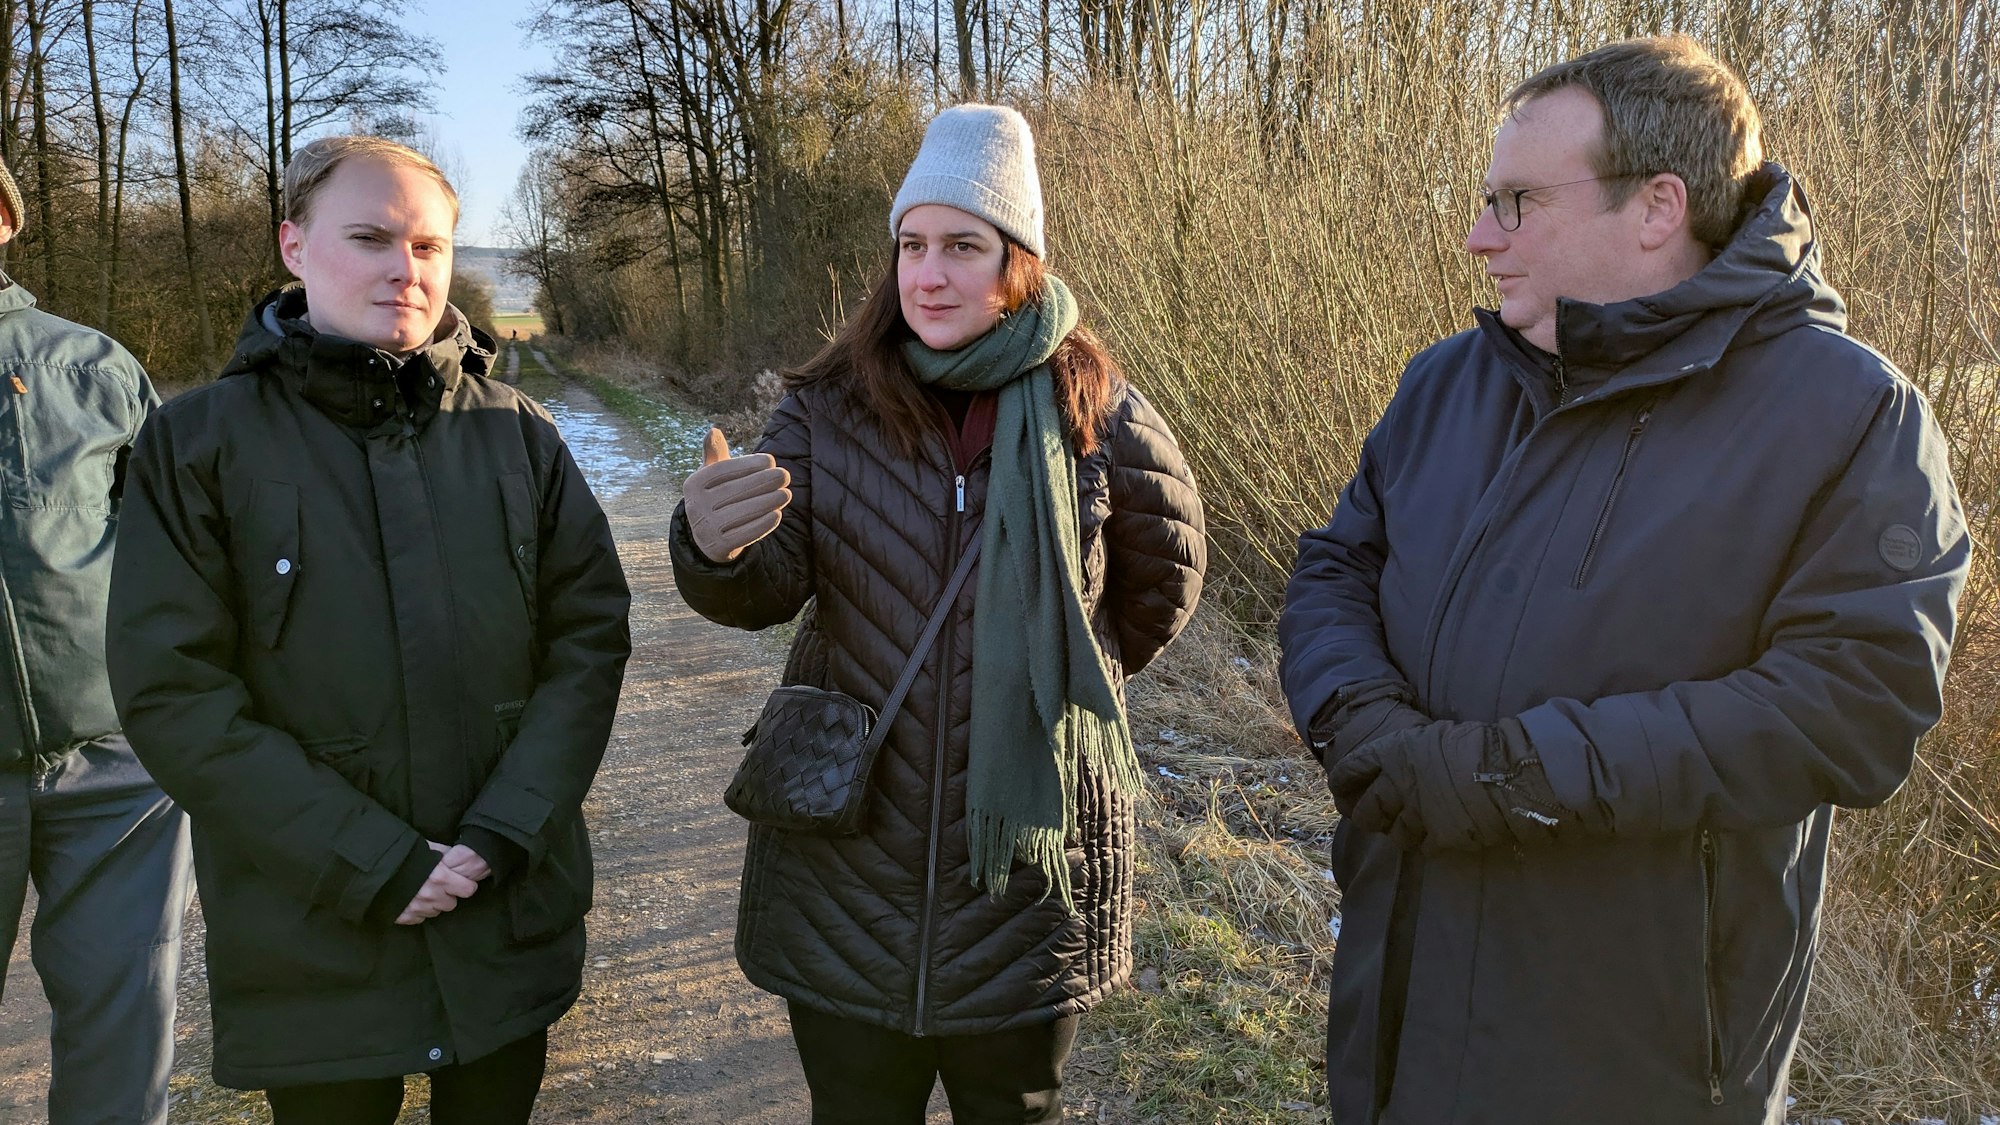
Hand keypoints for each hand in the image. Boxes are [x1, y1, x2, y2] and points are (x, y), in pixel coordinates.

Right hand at [393, 841, 481, 924]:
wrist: (374, 865)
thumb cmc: (404, 853)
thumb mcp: (429, 848)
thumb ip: (446, 855)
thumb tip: (461, 858)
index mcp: (441, 877)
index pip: (468, 890)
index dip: (465, 885)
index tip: (460, 882)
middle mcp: (431, 895)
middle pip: (451, 903)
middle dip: (446, 895)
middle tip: (437, 886)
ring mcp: (417, 908)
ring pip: (435, 912)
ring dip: (432, 904)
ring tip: (421, 891)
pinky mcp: (404, 916)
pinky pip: (419, 918)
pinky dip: (417, 911)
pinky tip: (410, 899)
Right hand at [684, 426, 789, 562]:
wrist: (710, 538)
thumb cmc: (718, 497)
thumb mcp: (713, 476)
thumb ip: (715, 455)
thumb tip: (713, 431)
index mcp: (693, 485)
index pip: (722, 471)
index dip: (748, 464)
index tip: (771, 460)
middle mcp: (695, 506)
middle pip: (734, 492)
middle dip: (763, 482)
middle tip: (785, 475)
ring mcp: (705, 528)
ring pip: (742, 513)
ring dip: (767, 502)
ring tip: (786, 494)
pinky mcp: (718, 547)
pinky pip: (744, 534)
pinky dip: (762, 525)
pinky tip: (777, 514)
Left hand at [1330, 719, 1562, 852]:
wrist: (1510, 770)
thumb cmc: (1480, 744)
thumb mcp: (1435, 736)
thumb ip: (1410, 753)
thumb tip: (1403, 763)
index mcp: (1394, 752)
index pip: (1353, 767)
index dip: (1342, 780)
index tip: (1338, 787)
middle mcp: (1398, 783)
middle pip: (1367, 810)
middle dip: (1365, 816)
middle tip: (1370, 818)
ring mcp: (1417, 813)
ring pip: (1395, 833)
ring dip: (1400, 831)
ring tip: (1410, 827)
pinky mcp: (1439, 836)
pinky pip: (1423, 846)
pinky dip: (1427, 842)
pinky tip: (1438, 834)